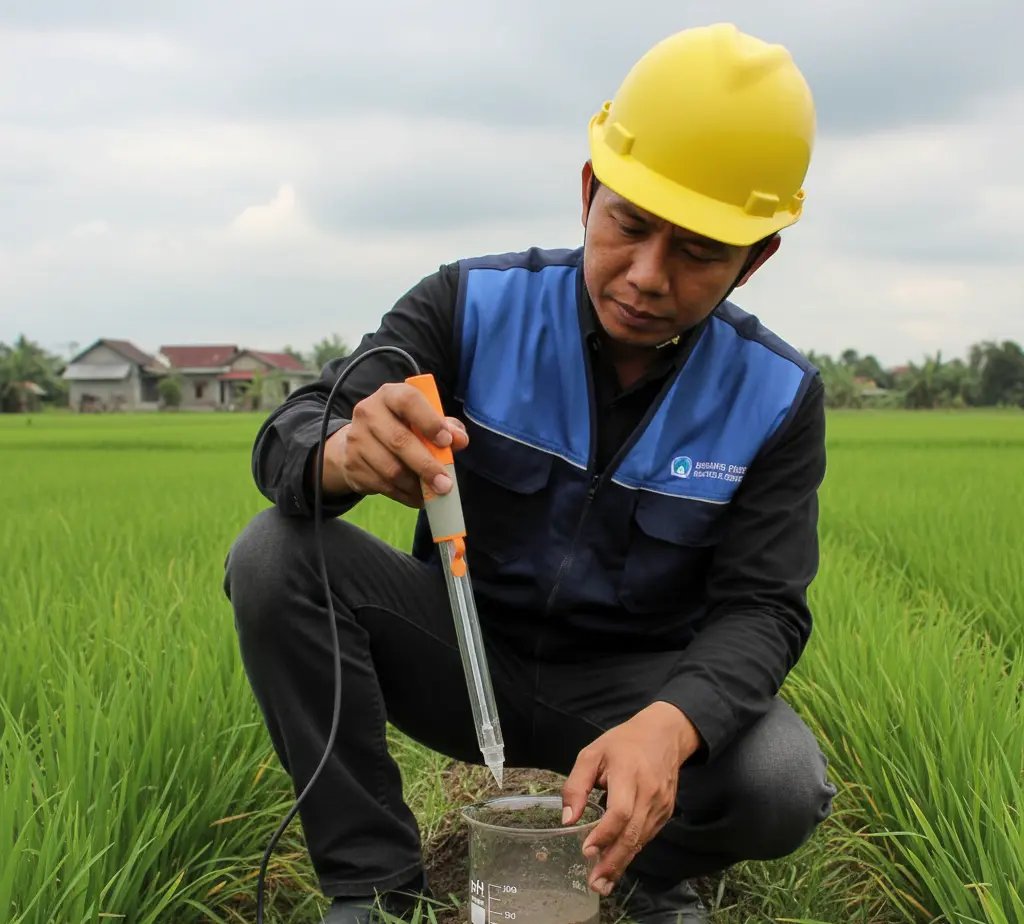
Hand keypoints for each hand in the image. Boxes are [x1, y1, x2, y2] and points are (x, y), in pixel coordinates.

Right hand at [318, 382, 468, 507]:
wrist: (361, 442)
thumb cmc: (402, 427)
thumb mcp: (425, 420)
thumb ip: (447, 427)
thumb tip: (460, 439)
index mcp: (390, 395)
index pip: (408, 401)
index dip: (429, 422)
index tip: (447, 442)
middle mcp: (369, 412)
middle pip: (399, 441)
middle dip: (426, 465)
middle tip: (445, 484)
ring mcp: (356, 439)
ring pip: (391, 469)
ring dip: (416, 485)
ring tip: (432, 492)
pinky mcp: (352, 464)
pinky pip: (382, 485)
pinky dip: (404, 494)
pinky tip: (416, 495)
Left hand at [561, 702, 700, 895]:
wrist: (665, 735)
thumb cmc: (623, 743)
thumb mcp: (592, 754)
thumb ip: (576, 785)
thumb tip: (568, 819)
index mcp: (628, 773)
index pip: (620, 811)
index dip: (604, 835)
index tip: (586, 851)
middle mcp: (648, 792)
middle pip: (632, 833)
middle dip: (613, 862)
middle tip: (595, 883)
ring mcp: (660, 804)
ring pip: (641, 840)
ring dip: (622, 863)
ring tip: (603, 882)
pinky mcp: (666, 812)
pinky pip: (647, 836)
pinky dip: (632, 851)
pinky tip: (617, 863)